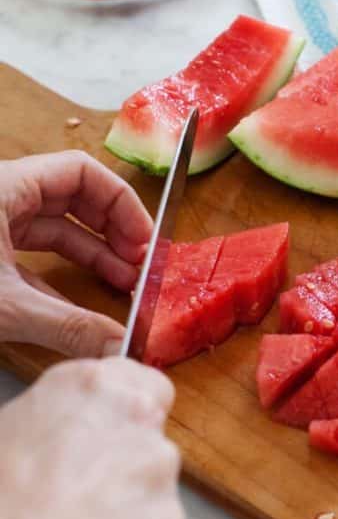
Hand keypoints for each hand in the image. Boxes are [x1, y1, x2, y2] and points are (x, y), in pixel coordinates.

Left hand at [0, 151, 151, 356]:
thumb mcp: (5, 306)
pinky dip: (60, 277)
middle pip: (74, 198)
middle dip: (114, 231)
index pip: (82, 171)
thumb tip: (121, 347)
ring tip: (123, 282)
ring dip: (93, 253)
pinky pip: (31, 255)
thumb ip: (67, 326)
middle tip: (140, 264)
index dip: (121, 203)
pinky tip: (82, 305)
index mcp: (4, 187)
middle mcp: (0, 198)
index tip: (143, 240)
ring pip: (54, 228)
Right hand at [0, 358, 182, 518]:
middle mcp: (140, 421)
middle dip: (125, 463)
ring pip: (153, 487)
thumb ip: (52, 417)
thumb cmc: (0, 499)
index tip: (110, 430)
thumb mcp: (5, 431)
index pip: (145, 384)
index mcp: (96, 386)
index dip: (128, 412)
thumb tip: (50, 433)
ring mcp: (162, 473)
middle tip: (78, 489)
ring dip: (128, 504)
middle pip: (149, 438)